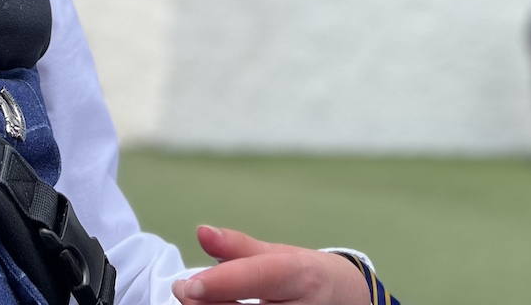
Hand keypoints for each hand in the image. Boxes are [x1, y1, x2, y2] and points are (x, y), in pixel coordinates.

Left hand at [171, 226, 368, 304]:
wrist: (347, 303)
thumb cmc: (307, 278)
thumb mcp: (280, 256)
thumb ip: (239, 248)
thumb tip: (201, 232)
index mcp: (303, 276)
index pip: (260, 278)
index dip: (223, 283)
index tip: (188, 284)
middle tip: (184, 288)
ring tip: (195, 299)